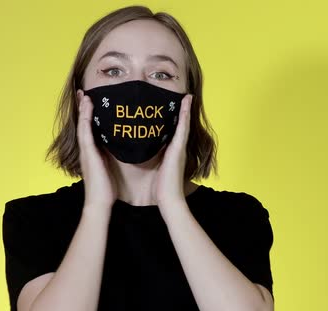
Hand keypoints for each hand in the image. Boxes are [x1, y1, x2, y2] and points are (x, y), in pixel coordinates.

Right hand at [76, 90, 116, 209]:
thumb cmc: (107, 189)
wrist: (99, 203)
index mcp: (93, 152)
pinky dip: (85, 118)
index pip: (91, 129)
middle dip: (84, 108)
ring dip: (83, 109)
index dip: (90, 115)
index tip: (91, 102)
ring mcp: (86, 150)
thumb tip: (123, 148)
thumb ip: (113, 157)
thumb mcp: (111, 168)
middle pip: (84, 124)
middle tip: (84, 93)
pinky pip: (85, 131)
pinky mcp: (87, 153)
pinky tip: (88, 107)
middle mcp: (87, 149)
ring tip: (85, 95)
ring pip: (83, 124)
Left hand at [152, 94, 192, 208]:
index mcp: (172, 151)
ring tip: (186, 96)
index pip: (173, 131)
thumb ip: (151, 159)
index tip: (175, 106)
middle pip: (181, 125)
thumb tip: (141, 151)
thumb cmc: (159, 187)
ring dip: (186, 109)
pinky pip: (183, 128)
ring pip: (183, 124)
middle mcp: (178, 147)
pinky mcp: (179, 148)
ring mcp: (180, 147)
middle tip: (183, 96)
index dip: (175, 119)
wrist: (168, 198)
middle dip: (183, 111)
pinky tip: (186, 103)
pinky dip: (185, 115)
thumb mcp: (154, 168)